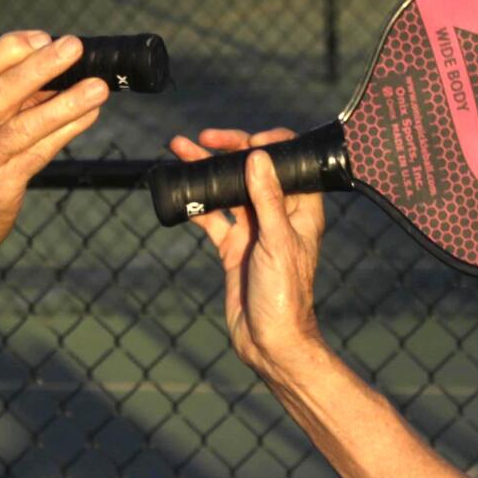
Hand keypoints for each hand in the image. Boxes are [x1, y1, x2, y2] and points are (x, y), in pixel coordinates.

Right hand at [0, 32, 108, 264]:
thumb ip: (0, 105)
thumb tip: (51, 73)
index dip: (7, 50)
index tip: (41, 37)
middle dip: (38, 67)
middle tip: (72, 48)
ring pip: (22, 126)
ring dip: (64, 103)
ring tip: (97, 88)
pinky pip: (37, 154)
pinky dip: (65, 132)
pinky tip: (88, 117)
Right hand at [169, 127, 327, 378]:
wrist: (270, 340)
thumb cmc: (285, 295)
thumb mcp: (277, 241)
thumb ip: (267, 199)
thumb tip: (257, 155)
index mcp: (300, 209)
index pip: (289, 162)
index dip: (271, 144)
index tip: (248, 141)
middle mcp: (277, 214)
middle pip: (252, 170)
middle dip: (228, 149)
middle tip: (203, 138)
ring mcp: (253, 230)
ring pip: (228, 190)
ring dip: (205, 170)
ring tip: (179, 149)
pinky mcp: (232, 247)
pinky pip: (212, 217)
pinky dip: (195, 203)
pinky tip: (177, 189)